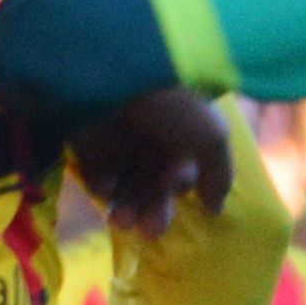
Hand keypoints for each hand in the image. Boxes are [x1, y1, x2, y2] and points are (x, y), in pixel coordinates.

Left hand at [71, 88, 233, 237]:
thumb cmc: (170, 106)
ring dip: (128, 208)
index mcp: (180, 134)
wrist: (116, 75)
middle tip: (151, 229)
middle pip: (154, 185)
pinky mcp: (87, 146)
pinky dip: (103, 187)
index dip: (180, 182)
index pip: (181, 170)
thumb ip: (218, 174)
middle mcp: (150, 138)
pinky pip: (97, 175)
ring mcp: (117, 143)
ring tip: (125, 220)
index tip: (176, 180)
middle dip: (155, 209)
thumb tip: (214, 209)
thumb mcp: (210, 136)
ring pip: (126, 187)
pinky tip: (106, 188)